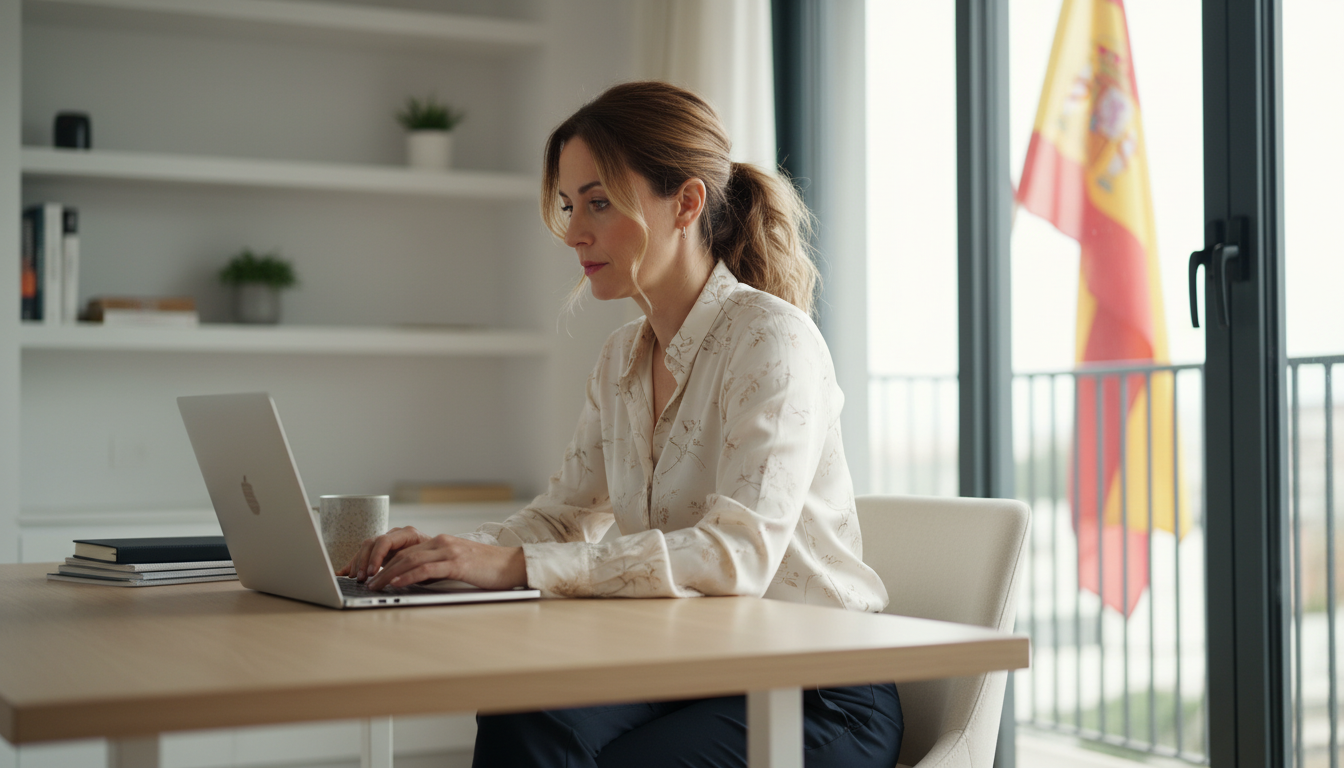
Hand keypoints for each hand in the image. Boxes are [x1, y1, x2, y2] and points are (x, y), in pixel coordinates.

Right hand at [337, 526, 429, 581]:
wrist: (444, 554)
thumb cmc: (438, 558)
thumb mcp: (430, 562)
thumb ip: (417, 566)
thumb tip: (403, 576)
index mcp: (408, 534)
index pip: (385, 541)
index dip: (376, 556)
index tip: (372, 572)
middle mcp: (396, 535)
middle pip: (372, 543)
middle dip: (364, 561)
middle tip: (361, 577)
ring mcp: (388, 542)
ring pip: (366, 548)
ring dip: (358, 563)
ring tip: (354, 577)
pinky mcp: (382, 551)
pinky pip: (365, 554)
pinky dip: (354, 563)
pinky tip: (343, 572)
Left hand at [364, 535, 526, 591]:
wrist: (513, 565)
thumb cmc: (488, 569)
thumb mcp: (458, 564)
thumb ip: (438, 567)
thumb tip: (415, 579)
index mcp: (441, 542)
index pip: (406, 549)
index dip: (385, 561)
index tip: (372, 574)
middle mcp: (442, 542)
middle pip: (403, 553)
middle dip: (381, 567)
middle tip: (366, 581)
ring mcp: (450, 551)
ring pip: (410, 560)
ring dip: (389, 574)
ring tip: (374, 585)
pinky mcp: (457, 563)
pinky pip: (426, 569)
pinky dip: (408, 576)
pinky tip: (396, 583)